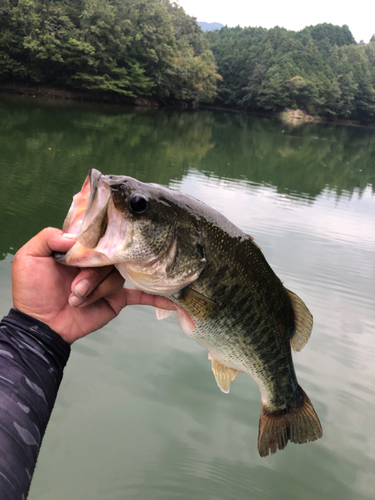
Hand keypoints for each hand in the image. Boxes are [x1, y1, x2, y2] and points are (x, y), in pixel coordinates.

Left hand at [12, 227, 174, 343]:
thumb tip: (77, 236)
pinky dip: (155, 297)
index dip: (97, 238)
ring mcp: (108, 280)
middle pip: (110, 256)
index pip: (96, 235)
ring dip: (98, 288)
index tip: (100, 240)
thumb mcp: (30, 257)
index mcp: (79, 249)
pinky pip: (140, 295)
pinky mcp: (117, 298)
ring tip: (78, 299)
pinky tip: (173, 301)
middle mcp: (96, 261)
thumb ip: (49, 237)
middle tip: (75, 288)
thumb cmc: (32, 292)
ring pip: (117, 275)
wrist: (41, 326)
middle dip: (92, 273)